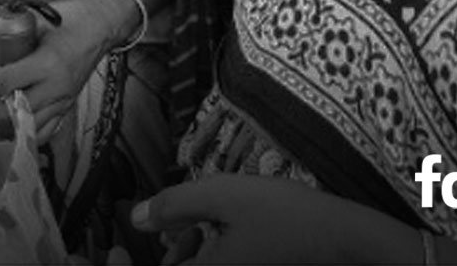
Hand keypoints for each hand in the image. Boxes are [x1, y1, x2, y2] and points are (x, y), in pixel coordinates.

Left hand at [0, 0, 120, 142]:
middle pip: (11, 112)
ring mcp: (63, 102)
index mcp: (47, 64)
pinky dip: (21, 131)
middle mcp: (56, 89)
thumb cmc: (69, 18)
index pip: (3, 84)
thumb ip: (2, 29)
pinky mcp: (67, 109)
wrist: (102, 27)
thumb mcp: (35, 18)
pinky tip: (6, 122)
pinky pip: (43, 133)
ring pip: (25, 128)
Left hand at [134, 176, 426, 264]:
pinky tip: (216, 234)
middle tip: (159, 234)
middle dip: (156, 259)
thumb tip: (136, 218)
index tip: (112, 248)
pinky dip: (202, 259)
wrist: (343, 240)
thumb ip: (175, 205)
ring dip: (180, 257)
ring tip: (194, 227)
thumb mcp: (224, 196)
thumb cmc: (286, 216)